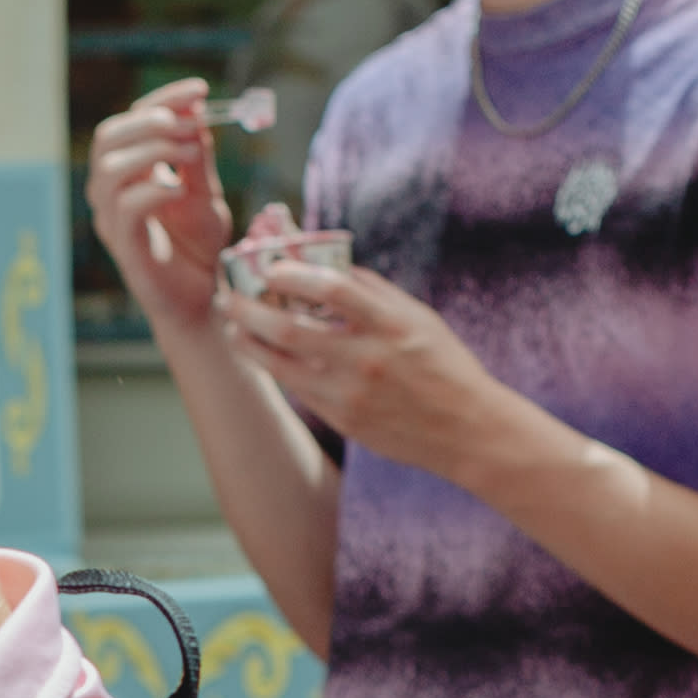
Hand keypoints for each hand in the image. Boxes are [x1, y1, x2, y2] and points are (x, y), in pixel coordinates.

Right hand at [82, 77, 231, 336]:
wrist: (201, 300)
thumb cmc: (199, 248)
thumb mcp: (205, 193)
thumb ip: (198, 157)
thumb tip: (197, 112)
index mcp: (129, 172)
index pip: (132, 120)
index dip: (165, 99)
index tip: (201, 90)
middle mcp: (112, 192)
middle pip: (109, 137)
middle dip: (151, 121)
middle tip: (190, 124)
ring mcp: (113, 220)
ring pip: (110, 169)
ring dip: (154, 151)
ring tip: (191, 154)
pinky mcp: (124, 247)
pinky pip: (125, 208)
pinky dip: (154, 190)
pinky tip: (180, 191)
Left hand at [216, 248, 539, 479]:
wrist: (467, 431)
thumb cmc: (445, 365)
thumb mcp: (419, 318)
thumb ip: (373, 291)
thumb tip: (326, 266)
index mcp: (391, 325)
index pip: (331, 289)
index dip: (293, 274)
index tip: (270, 266)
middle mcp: (367, 360)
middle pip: (290, 329)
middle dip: (250, 309)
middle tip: (230, 296)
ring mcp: (352, 395)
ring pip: (281, 365)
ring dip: (248, 342)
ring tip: (233, 327)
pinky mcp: (344, 420)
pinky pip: (297, 389)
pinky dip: (274, 367)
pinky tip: (262, 353)